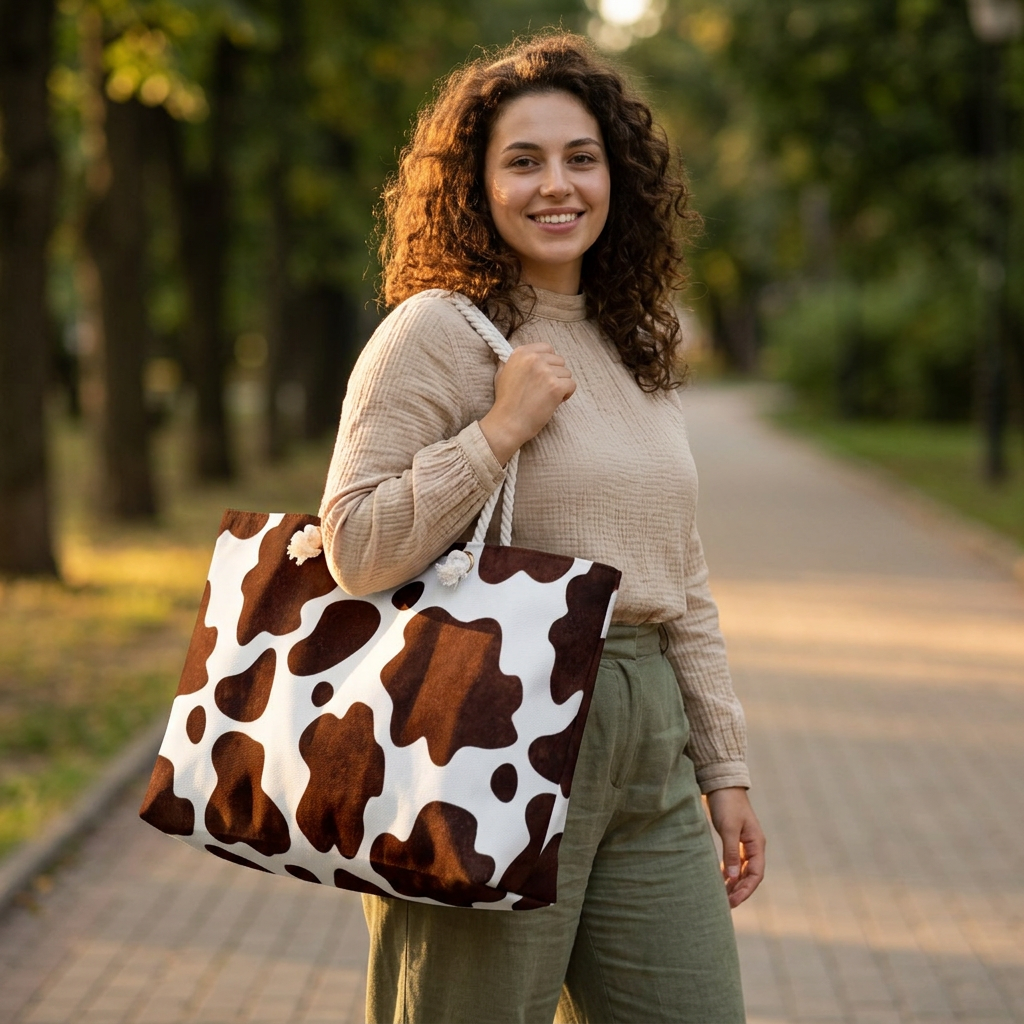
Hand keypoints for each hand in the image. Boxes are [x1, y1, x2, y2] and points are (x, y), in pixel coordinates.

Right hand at [479, 342, 574, 464]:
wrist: (507, 423)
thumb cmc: (505, 402)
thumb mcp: (502, 373)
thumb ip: (514, 362)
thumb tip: (522, 356)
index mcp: (521, 353)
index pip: (547, 348)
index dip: (549, 362)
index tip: (544, 374)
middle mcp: (534, 358)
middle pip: (559, 361)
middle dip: (555, 375)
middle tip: (544, 389)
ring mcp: (546, 372)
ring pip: (567, 373)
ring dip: (560, 385)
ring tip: (547, 397)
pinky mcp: (555, 387)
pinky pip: (572, 385)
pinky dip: (566, 395)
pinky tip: (555, 402)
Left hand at [705, 787, 764, 907]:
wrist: (721, 783)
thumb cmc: (726, 804)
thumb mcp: (729, 828)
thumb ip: (731, 853)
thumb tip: (733, 878)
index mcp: (757, 844)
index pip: (756, 874)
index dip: (746, 890)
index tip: (733, 902)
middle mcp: (753, 845)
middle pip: (750, 875)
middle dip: (740, 891)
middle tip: (726, 905)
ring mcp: (743, 843)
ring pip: (742, 870)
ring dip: (734, 883)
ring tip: (722, 897)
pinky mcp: (733, 839)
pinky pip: (734, 862)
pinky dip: (728, 872)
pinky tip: (719, 880)